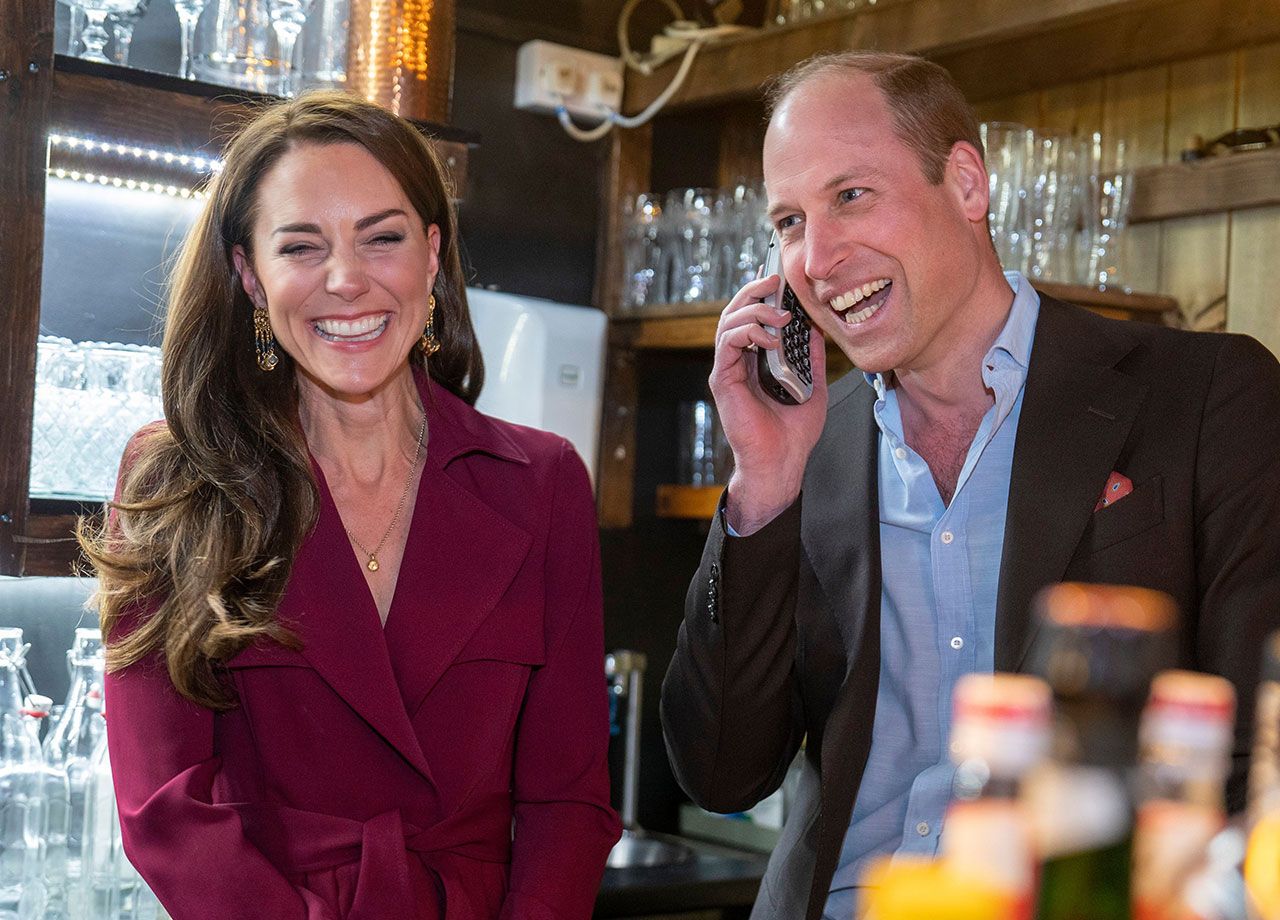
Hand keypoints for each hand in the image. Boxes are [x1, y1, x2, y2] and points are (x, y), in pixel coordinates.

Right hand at [710, 274, 828, 535]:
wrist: (782, 461)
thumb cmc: (795, 430)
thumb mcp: (813, 383)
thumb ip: (813, 354)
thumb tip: (817, 324)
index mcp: (757, 359)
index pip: (752, 316)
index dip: (761, 294)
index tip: (780, 279)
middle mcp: (739, 360)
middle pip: (736, 312)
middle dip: (754, 291)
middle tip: (775, 281)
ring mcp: (728, 369)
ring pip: (728, 322)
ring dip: (754, 310)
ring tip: (780, 314)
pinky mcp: (723, 380)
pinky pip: (727, 344)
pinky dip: (747, 332)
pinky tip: (769, 338)